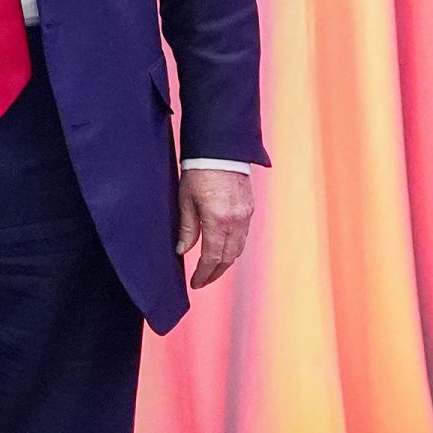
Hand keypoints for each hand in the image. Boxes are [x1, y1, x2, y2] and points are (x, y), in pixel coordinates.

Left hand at [176, 168, 253, 289]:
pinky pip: (243, 236)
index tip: (195, 283)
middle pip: (227, 258)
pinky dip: (233, 248)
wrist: (221, 149)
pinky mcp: (249, 209)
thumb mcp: (186, 200)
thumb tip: (183, 250)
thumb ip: (187, 228)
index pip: (211, 258)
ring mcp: (245, 216)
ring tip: (211, 269)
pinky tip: (223, 249)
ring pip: (238, 249)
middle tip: (202, 280)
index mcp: (218, 221)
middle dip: (214, 273)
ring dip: (225, 262)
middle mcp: (235, 221)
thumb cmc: (199, 171)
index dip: (203, 274)